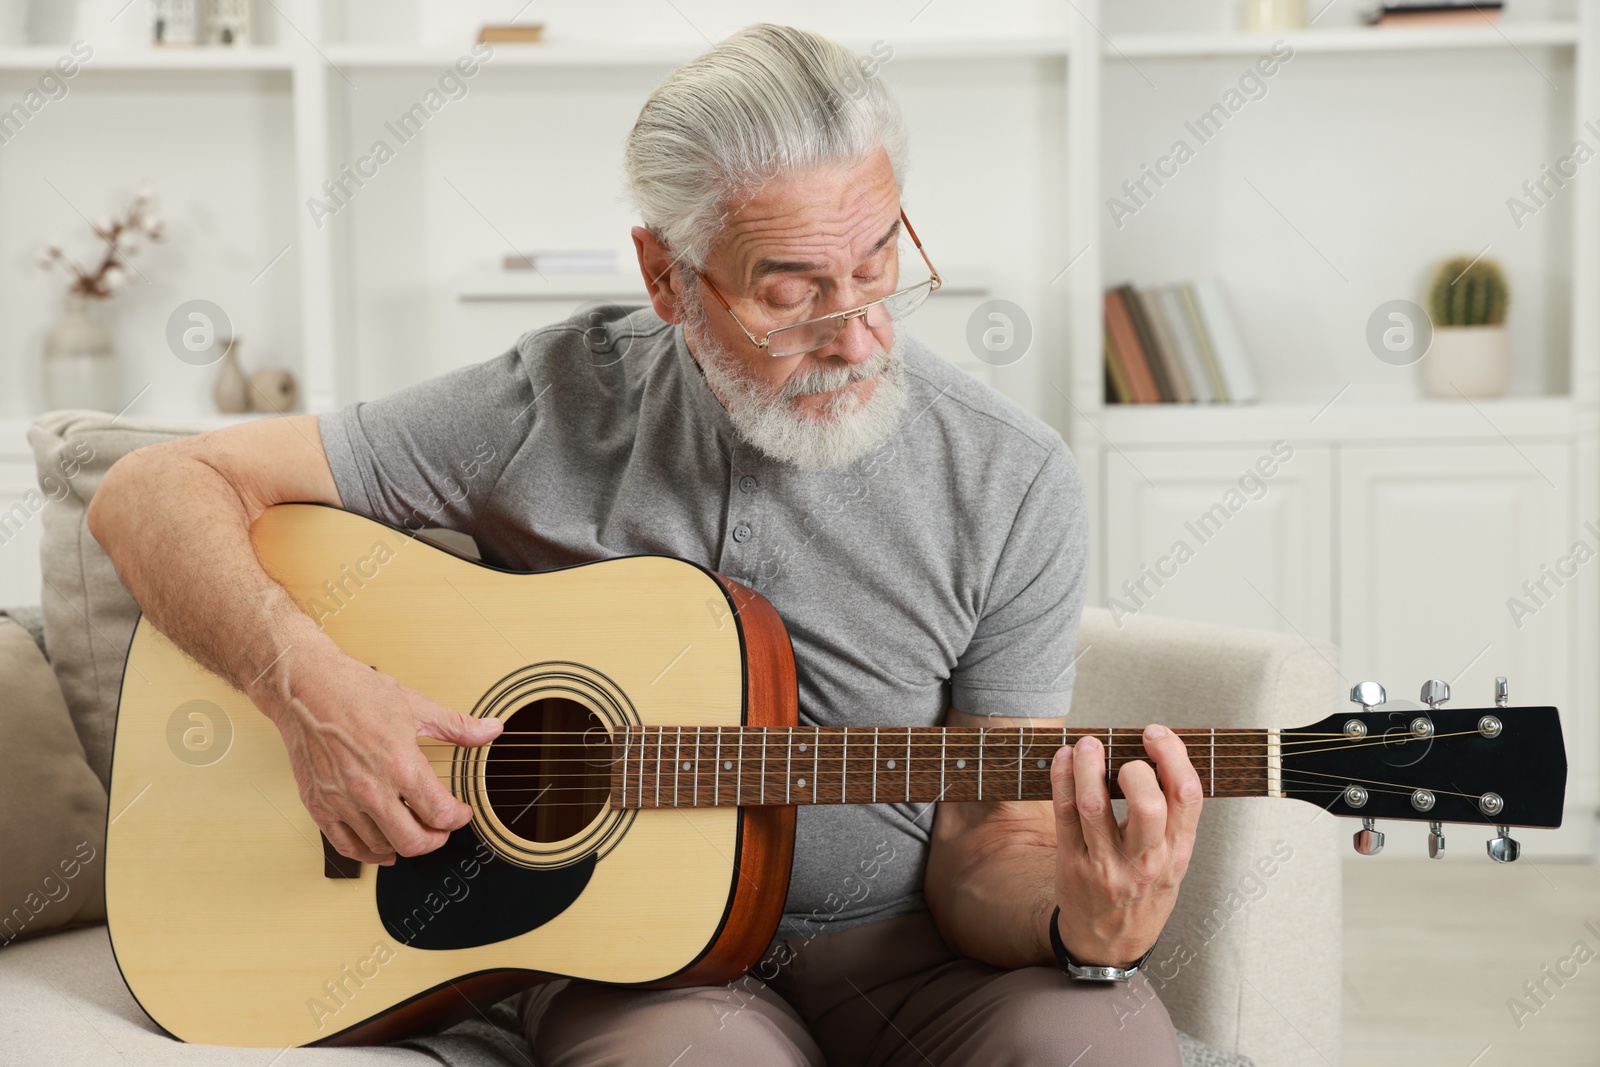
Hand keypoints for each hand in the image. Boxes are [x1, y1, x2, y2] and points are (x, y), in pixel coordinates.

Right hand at [260, 644, 502, 864]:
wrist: (305, 688)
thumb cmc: (355, 692)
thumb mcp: (416, 705)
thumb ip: (457, 726)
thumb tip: (491, 730)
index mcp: (400, 764)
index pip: (440, 813)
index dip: (458, 818)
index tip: (460, 813)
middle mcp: (371, 789)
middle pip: (414, 842)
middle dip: (436, 839)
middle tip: (441, 828)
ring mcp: (342, 801)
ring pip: (381, 847)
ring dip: (403, 844)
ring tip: (413, 830)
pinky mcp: (319, 805)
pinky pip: (346, 846)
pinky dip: (368, 854)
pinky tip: (381, 849)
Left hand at [1049, 724, 1201, 966]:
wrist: (1108, 943)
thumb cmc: (1144, 893)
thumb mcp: (1174, 863)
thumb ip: (1172, 819)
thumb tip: (1159, 756)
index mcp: (1177, 853)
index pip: (1186, 796)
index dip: (1172, 756)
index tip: (1156, 734)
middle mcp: (1145, 860)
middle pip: (1147, 803)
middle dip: (1135, 766)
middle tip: (1125, 748)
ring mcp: (1106, 864)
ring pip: (1095, 805)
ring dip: (1088, 765)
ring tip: (1087, 744)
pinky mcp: (1072, 864)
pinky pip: (1063, 814)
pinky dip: (1062, 779)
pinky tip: (1063, 759)